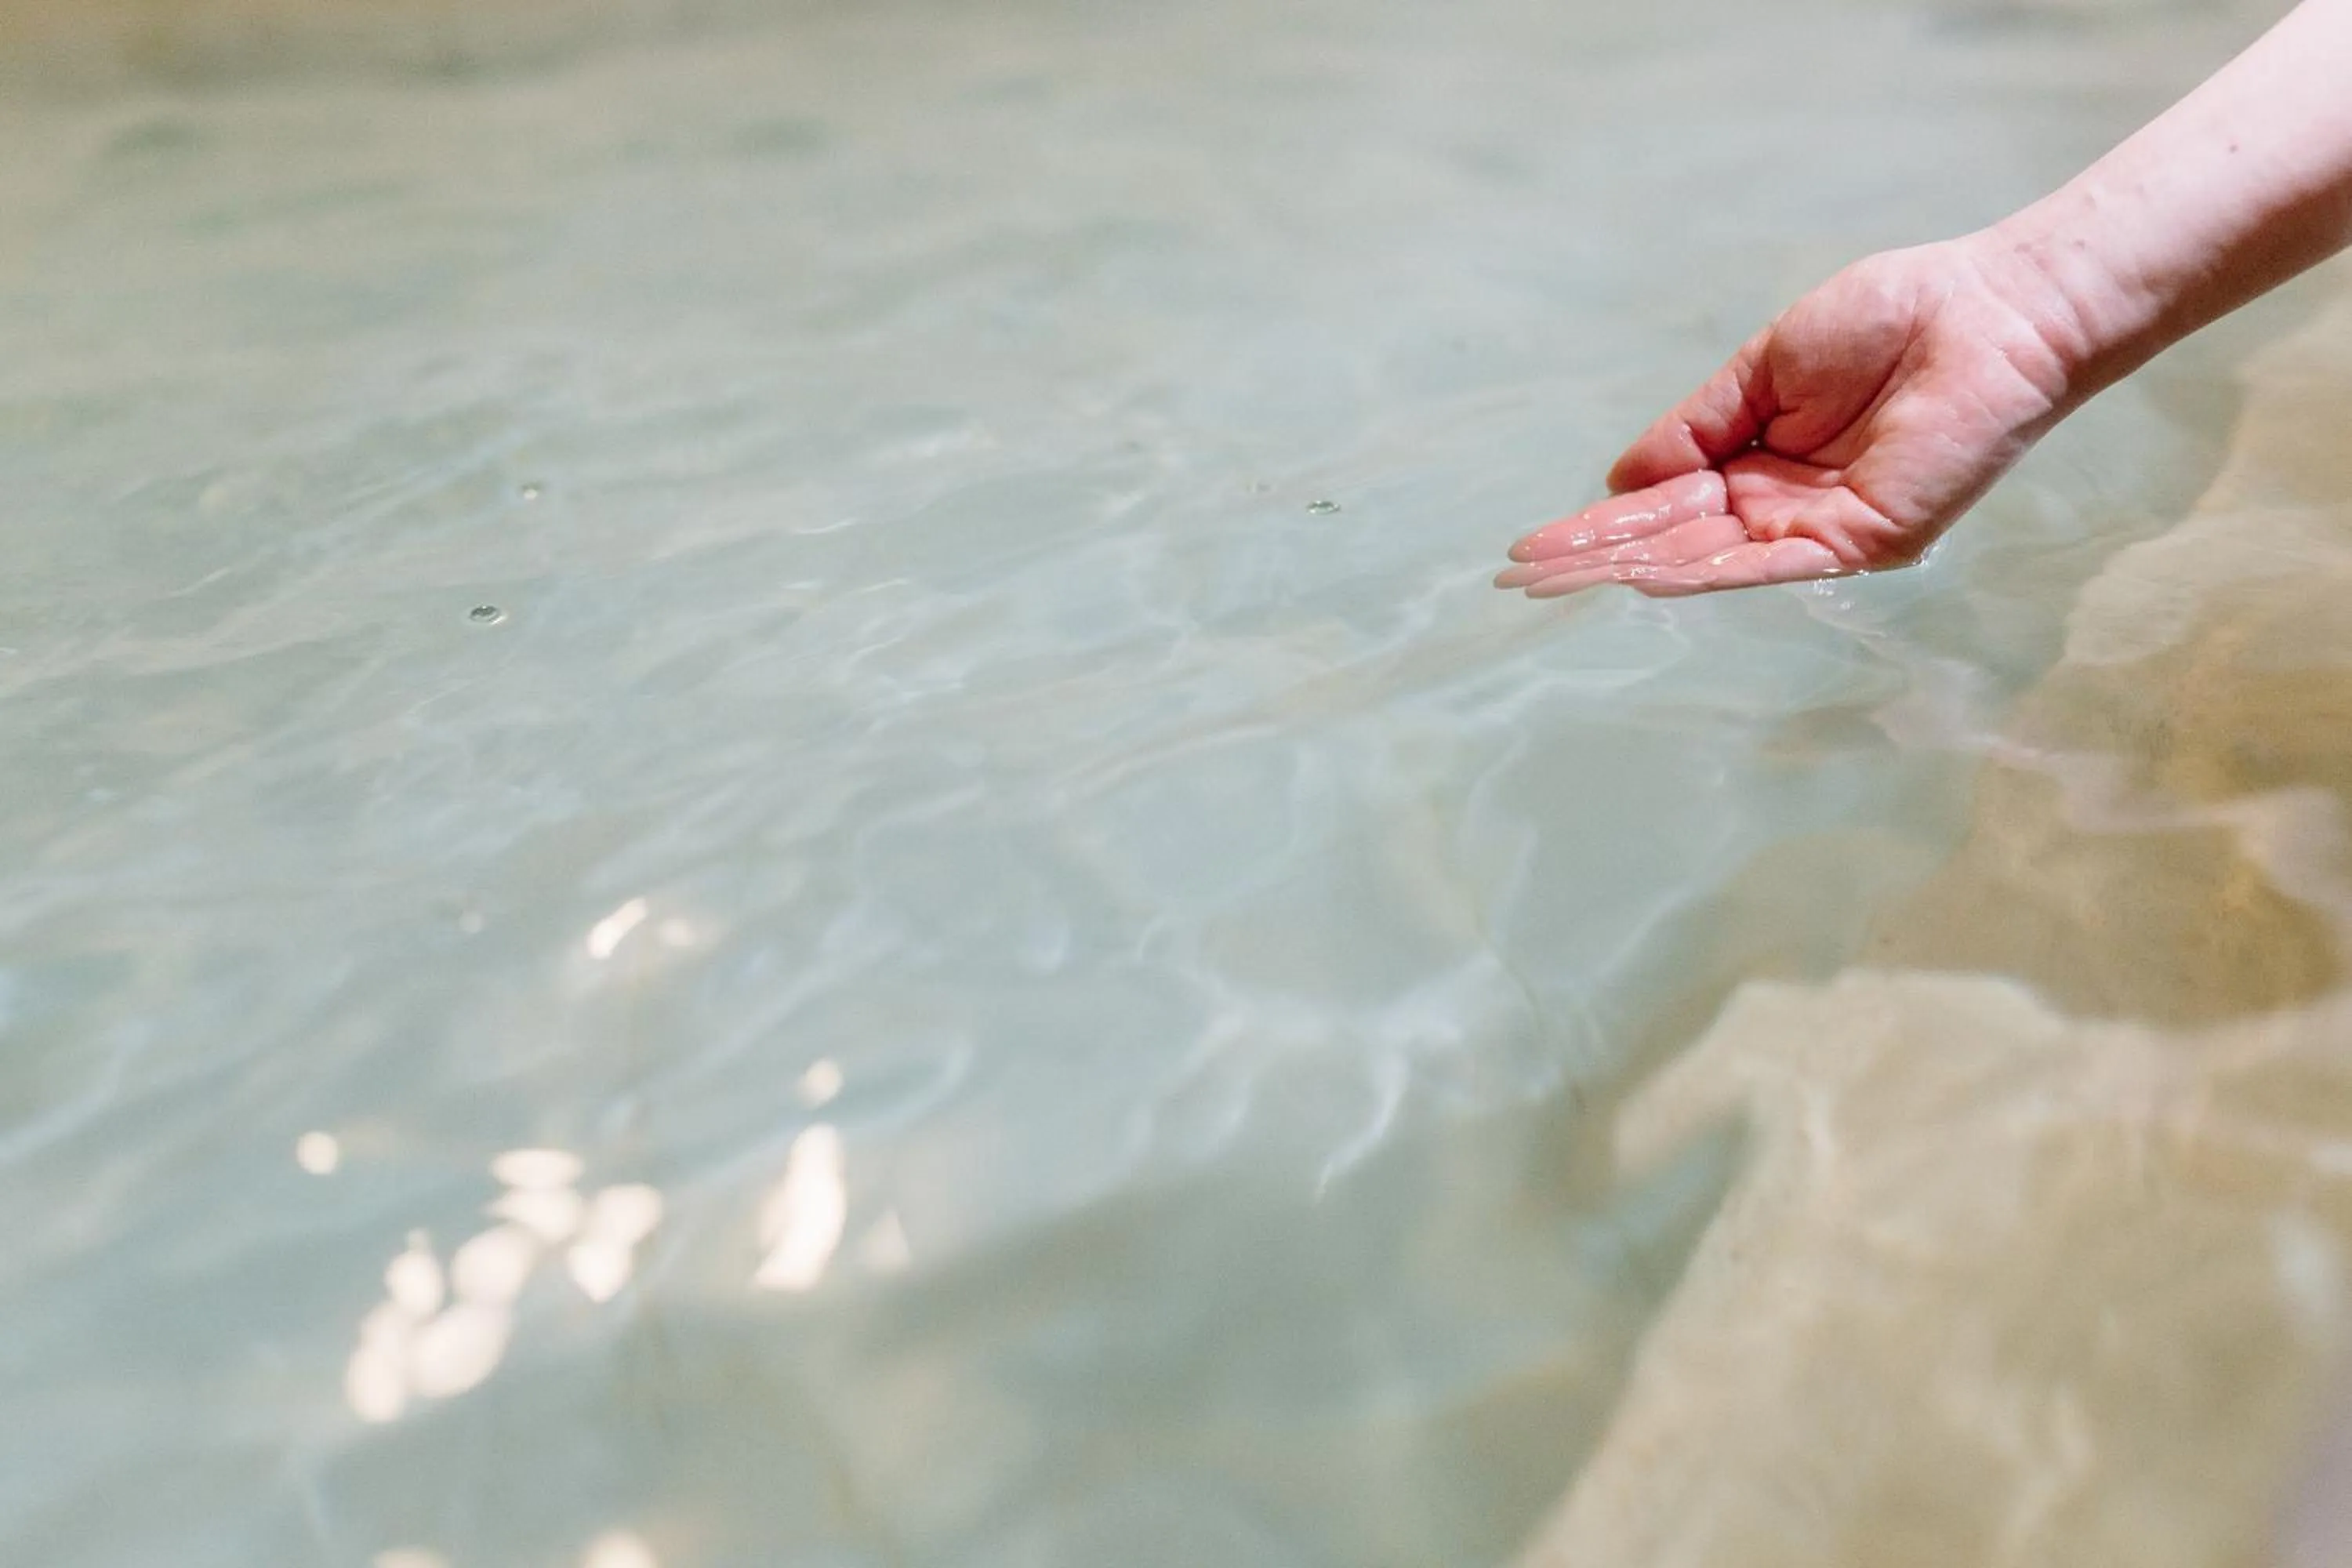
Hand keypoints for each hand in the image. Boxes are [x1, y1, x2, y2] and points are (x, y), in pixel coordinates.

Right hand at [1497, 238, 2080, 597]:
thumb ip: (1696, 426)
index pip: (1662, 507)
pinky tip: (1647, 576)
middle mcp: (1781, 509)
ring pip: (1709, 564)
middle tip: (1521, 578)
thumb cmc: (1893, 319)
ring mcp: (1818, 533)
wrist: (1992, 313)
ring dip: (1631, 573)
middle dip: (1596, 560)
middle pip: (1672, 545)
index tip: (1531, 546)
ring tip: (1558, 582)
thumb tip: (1620, 483)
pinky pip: (1771, 566)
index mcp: (1757, 466)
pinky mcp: (1860, 542)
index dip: (1597, 526)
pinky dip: (1708, 574)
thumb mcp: (1764, 368)